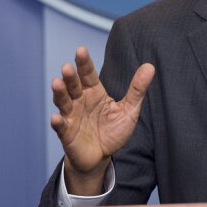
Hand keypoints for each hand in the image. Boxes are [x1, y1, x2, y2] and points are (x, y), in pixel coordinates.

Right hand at [50, 46, 154, 194]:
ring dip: (59, 93)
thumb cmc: (113, 130)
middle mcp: (80, 101)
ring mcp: (71, 116)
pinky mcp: (67, 133)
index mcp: (94, 92)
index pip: (88, 74)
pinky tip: (56, 118)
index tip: (81, 50)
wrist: (101, 156)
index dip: (84, 63)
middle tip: (67, 67)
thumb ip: (137, 89)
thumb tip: (150, 66)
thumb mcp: (129, 110)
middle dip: (70, 76)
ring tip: (56, 83)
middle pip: (73, 85)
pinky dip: (58, 122)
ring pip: (63, 102)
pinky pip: (61, 127)